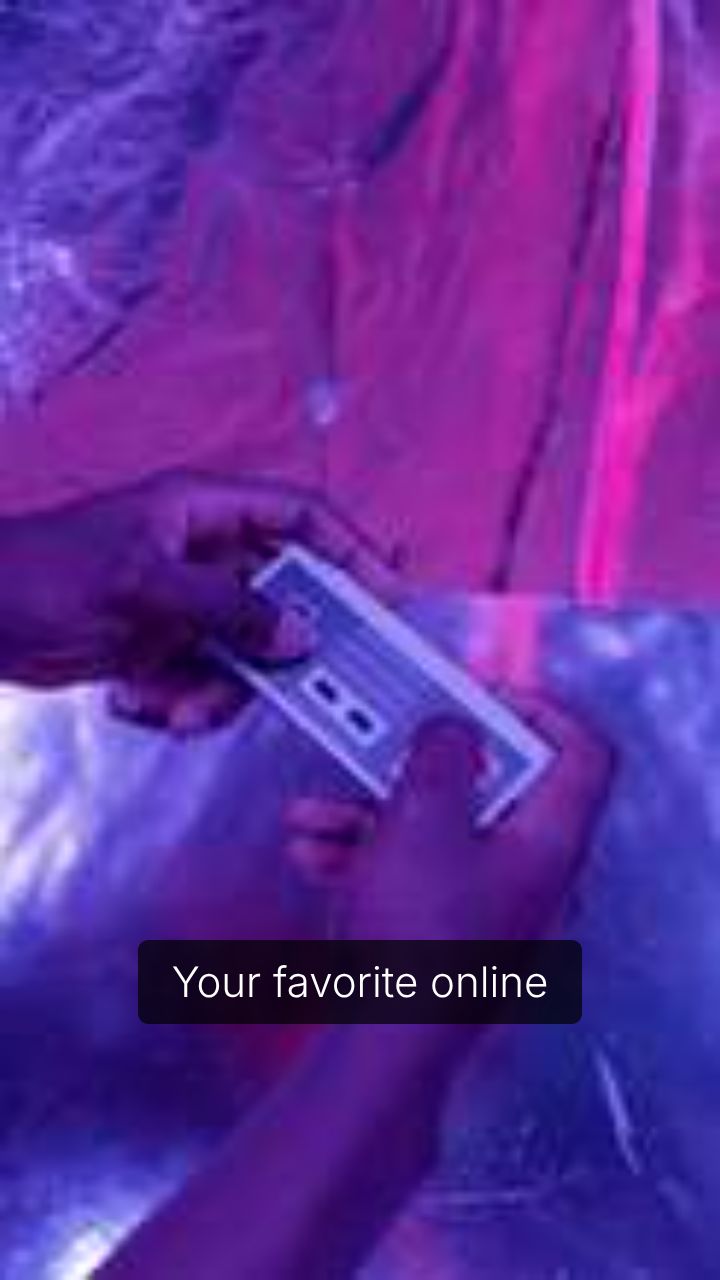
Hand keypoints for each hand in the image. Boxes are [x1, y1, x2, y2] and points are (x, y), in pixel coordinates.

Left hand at [0, 471, 394, 730]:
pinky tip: (139, 702)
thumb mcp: (141, 585)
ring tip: (179, 711)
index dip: (350, 550)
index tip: (387, 595)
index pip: (300, 517)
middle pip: (283, 597)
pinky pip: (206, 680)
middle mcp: (205, 556)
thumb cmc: (45, 576)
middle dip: (281, 647)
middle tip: (301, 685)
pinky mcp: (164, 648)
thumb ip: (226, 609)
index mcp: (204, 512)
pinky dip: (182, 700)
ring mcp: (186, 606)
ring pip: (246, 651)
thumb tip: (300, 635)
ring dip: (222, 689)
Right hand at [286, 697, 611, 940]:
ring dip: (371, 812)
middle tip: (380, 741)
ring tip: (312, 812)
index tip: (480, 694)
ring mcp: (489, 907)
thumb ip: (440, 755)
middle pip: (493, 787)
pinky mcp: (448, 933)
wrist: (378, 1045)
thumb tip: (453, 728)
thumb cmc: (414, 935)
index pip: (582, 752)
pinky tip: (313, 852)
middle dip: (416, 765)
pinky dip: (367, 856)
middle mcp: (530, 873)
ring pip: (437, 831)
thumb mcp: (421, 819)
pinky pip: (414, 873)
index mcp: (550, 842)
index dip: (540, 709)